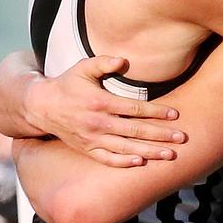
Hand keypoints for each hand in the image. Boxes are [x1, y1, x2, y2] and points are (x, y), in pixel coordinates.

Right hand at [26, 56, 186, 166]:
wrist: (41, 107)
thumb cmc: (67, 84)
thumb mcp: (83, 68)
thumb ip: (104, 62)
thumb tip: (123, 60)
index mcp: (100, 102)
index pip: (135, 108)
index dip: (156, 112)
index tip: (176, 114)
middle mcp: (98, 123)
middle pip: (135, 131)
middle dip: (161, 135)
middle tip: (182, 138)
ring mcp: (92, 139)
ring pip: (126, 148)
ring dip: (149, 152)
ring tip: (170, 155)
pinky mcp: (87, 149)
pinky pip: (108, 159)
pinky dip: (124, 162)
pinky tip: (141, 162)